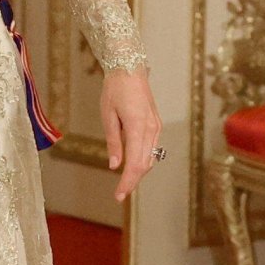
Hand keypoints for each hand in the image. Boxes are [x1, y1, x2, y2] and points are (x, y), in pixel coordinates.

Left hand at [101, 68, 162, 202]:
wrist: (129, 68)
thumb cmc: (115, 89)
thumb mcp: (108, 116)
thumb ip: (114, 142)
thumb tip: (115, 165)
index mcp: (139, 127)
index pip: (135, 163)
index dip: (127, 182)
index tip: (119, 196)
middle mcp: (152, 129)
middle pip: (145, 164)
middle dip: (132, 181)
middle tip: (119, 195)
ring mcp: (156, 127)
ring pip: (150, 158)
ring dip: (138, 172)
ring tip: (124, 184)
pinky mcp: (156, 124)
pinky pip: (151, 149)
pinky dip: (143, 160)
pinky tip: (132, 166)